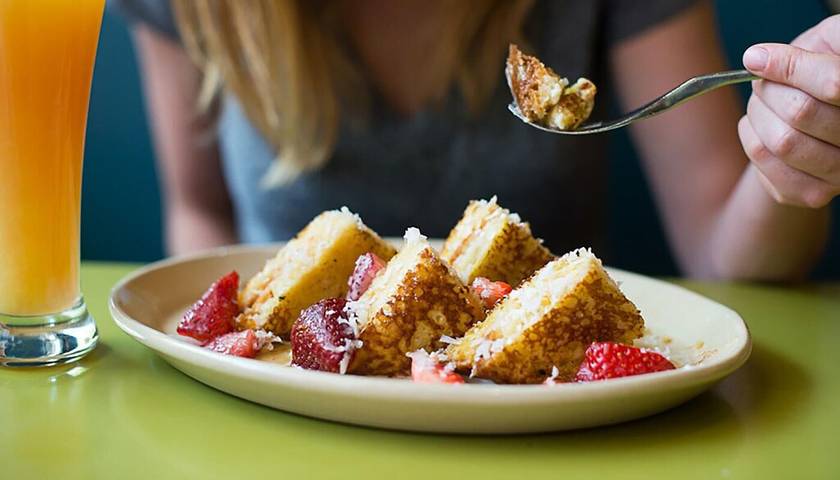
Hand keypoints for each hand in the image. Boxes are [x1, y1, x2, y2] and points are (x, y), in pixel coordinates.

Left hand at [738, 15, 839, 208]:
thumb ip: (802, 52)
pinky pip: (764, 162)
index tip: (757, 58)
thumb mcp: (824, 45)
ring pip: (782, 142)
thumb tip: (755, 59)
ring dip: (757, 115)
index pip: (833, 84)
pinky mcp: (814, 194)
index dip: (790, 67)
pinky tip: (761, 127)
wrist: (822, 113)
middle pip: (801, 112)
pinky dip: (750, 137)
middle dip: (770, 90)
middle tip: (766, 83)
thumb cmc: (824, 68)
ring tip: (763, 104)